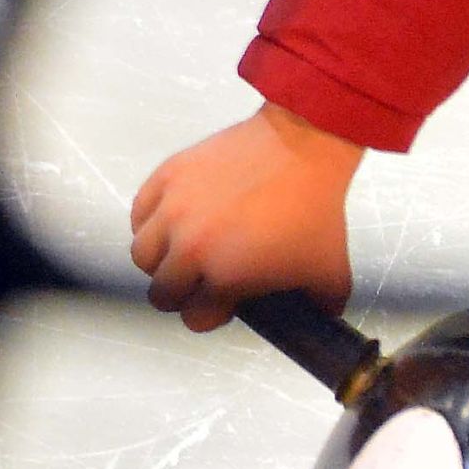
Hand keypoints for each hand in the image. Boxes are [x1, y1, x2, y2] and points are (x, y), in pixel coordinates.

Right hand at [128, 104, 361, 330]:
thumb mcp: (329, 274)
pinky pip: (139, 213)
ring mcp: (174, 208)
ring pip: (142, 255)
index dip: (213, 314)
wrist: (305, 148)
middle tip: (204, 279)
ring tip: (185, 251)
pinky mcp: (168, 175)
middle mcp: (190, 246)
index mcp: (224, 276)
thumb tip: (317, 320)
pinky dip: (151, 223)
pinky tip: (175, 221)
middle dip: (184, 292)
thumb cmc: (315, 208)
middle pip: (161, 293)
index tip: (226, 301)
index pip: (195, 319)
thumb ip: (319, 307)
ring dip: (162, 261)